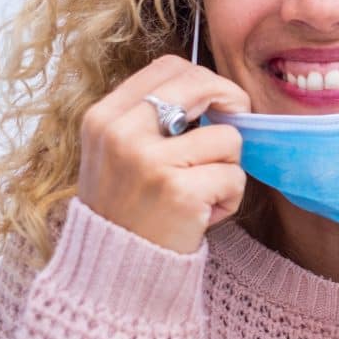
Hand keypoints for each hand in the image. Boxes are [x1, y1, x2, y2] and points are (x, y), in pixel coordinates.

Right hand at [77, 54, 250, 252]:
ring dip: (227, 166)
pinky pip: (234, 176)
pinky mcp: (179, 191)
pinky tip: (202, 216)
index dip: (205, 79)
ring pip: (229, 136)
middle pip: (202, 84)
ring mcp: (148, 162)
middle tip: (235, 124)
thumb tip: (215, 92)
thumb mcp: (120, 152)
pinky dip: (229, 198)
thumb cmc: (130, 208)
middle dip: (231, 102)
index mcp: (104, 117)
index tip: (217, 103)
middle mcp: (121, 134)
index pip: (169, 66)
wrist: (115, 271)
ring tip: (200, 192)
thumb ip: (155, 117)